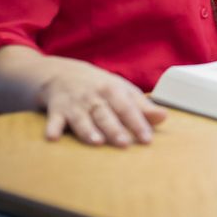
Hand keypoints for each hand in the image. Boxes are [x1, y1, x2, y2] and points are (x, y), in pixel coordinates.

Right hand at [38, 58, 167, 147]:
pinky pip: (53, 120)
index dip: (138, 123)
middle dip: (114, 129)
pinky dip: (52, 128)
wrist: (62, 72)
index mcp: (113, 90)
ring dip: (88, 130)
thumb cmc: (99, 86)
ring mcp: (74, 103)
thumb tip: (164, 117)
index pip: (128, 108)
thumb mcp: (122, 91)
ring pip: (82, 118)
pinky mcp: (56, 110)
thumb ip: (142, 107)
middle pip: (105, 114)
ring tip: (96, 142)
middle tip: (124, 143)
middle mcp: (94, 96)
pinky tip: (52, 138)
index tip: (147, 139)